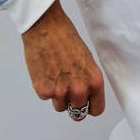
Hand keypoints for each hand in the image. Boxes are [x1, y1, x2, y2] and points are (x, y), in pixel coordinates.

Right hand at [21, 0, 104, 118]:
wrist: (46, 27)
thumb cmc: (66, 37)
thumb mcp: (87, 60)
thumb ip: (88, 80)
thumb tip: (85, 95)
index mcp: (94, 81)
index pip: (96, 110)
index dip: (89, 106)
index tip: (85, 103)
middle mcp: (79, 90)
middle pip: (77, 113)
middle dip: (72, 102)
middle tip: (66, 86)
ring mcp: (60, 92)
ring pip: (60, 106)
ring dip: (57, 96)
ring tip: (55, 75)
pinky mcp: (43, 90)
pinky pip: (45, 97)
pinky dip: (44, 87)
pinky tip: (45, 70)